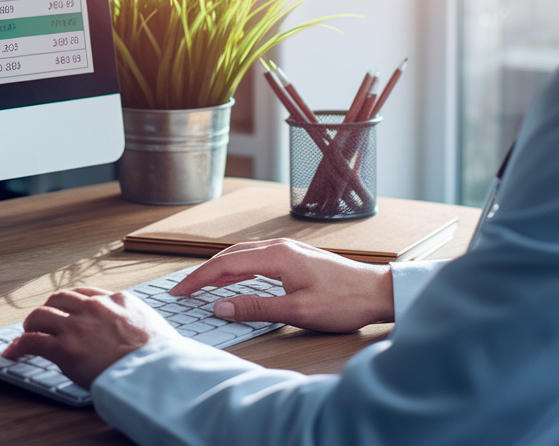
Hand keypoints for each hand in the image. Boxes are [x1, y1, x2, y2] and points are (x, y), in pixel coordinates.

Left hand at [0, 287, 178, 387]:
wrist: (157, 373)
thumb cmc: (162, 358)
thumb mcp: (154, 326)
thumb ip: (137, 322)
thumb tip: (136, 332)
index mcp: (119, 300)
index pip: (87, 293)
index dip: (72, 302)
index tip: (67, 308)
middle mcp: (95, 307)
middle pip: (60, 298)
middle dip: (50, 308)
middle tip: (45, 319)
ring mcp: (78, 326)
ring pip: (41, 314)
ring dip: (32, 323)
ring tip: (27, 332)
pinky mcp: (64, 348)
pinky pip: (32, 341)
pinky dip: (18, 346)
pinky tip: (12, 352)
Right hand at [170, 238, 394, 332]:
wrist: (378, 292)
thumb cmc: (344, 302)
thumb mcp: (297, 311)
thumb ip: (256, 307)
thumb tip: (220, 306)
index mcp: (277, 256)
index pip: (225, 264)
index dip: (199, 279)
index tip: (180, 291)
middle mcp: (280, 247)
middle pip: (230, 255)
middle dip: (204, 272)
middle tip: (184, 290)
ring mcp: (288, 250)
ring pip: (242, 255)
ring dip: (220, 269)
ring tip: (201, 285)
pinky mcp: (295, 258)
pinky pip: (256, 259)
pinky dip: (237, 268)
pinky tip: (234, 279)